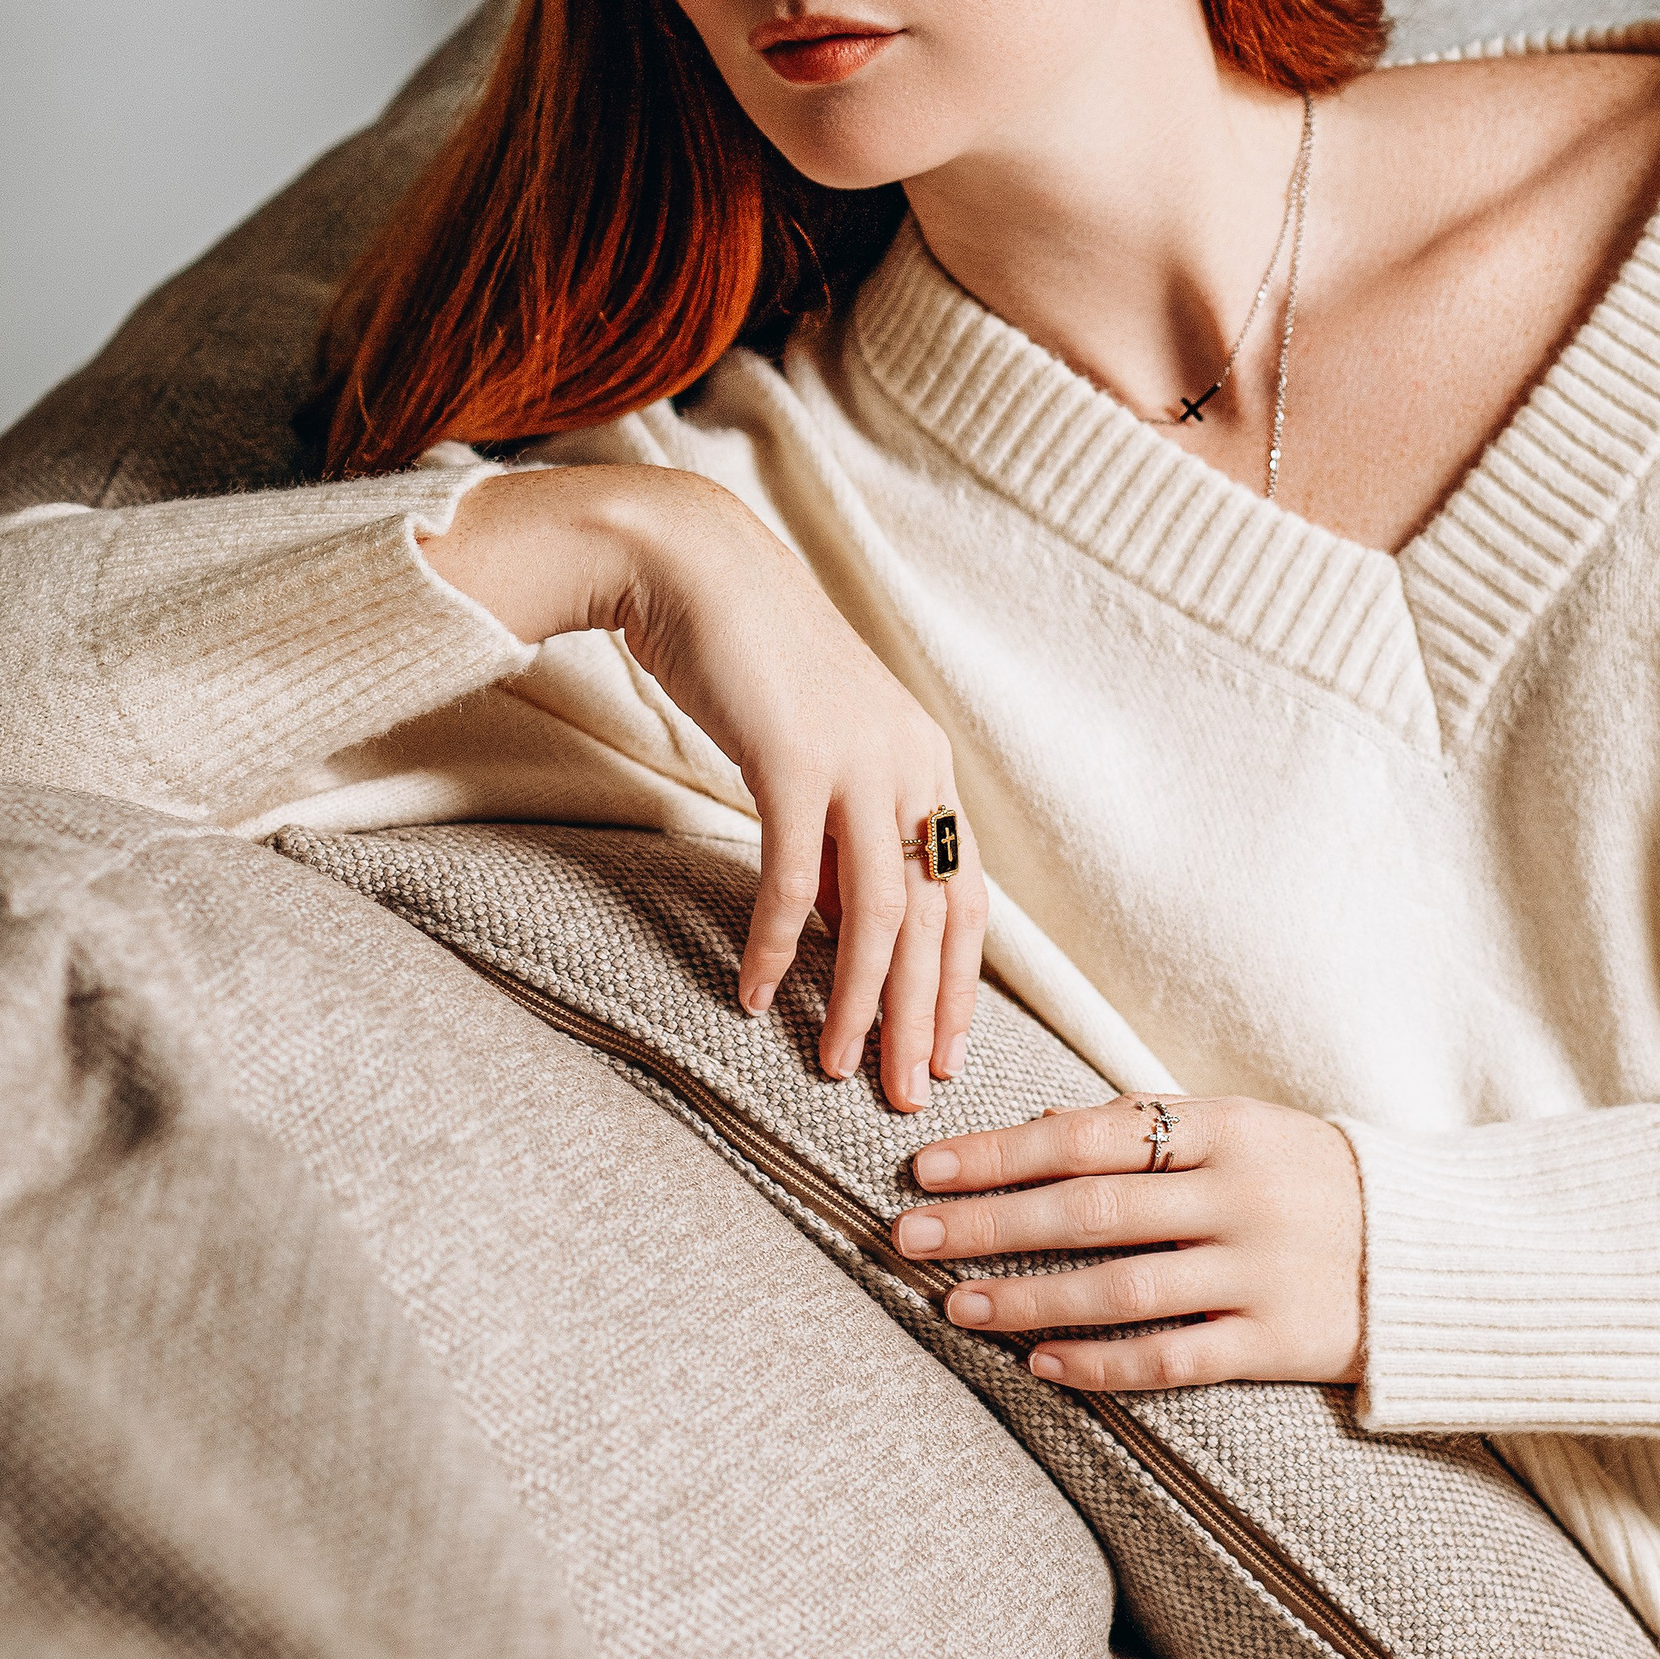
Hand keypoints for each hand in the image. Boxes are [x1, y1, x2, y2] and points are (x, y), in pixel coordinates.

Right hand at [420, 464, 984, 1110]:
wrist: (695, 564)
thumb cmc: (749, 659)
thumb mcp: (817, 744)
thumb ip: (841, 823)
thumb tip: (838, 918)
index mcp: (925, 763)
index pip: (964, 893)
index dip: (959, 980)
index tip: (948, 1052)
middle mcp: (910, 763)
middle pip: (936, 916)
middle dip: (924, 1016)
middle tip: (911, 1094)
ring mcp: (858, 759)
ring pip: (881, 910)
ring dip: (860, 997)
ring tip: (839, 1064)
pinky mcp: (795, 757)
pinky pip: (795, 877)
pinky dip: (775, 942)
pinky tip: (754, 992)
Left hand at [891, 1093, 1364, 1390]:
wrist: (1437, 1249)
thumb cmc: (1311, 1177)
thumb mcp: (1240, 1128)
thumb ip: (1145, 1127)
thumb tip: (1038, 1123)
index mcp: (1223, 1126)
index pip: (1088, 1136)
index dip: (1001, 1153)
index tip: (928, 1168)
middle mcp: (1236, 1194)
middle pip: (1088, 1211)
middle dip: (988, 1224)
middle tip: (909, 1237)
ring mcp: (1257, 1271)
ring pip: (1118, 1289)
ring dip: (1026, 1298)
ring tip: (955, 1304)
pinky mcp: (1275, 1343)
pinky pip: (1170, 1358)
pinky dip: (1100, 1362)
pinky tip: (1040, 1362)